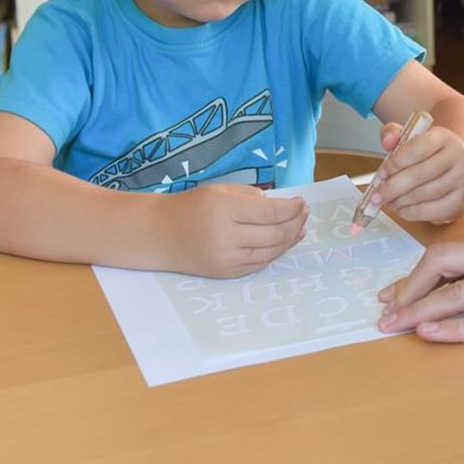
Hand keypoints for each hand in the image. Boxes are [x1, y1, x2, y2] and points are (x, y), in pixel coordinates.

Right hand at [160, 183, 306, 278]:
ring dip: (289, 241)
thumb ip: (250, 196)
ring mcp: (225, 259)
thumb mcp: (219, 189)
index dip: (291, 208)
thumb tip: (280, 207)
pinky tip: (283, 243)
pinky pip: (258, 265)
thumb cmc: (190, 207)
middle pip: (274, 234)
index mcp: (224, 209)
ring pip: (270, 252)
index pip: (270, 212)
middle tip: (304, 213)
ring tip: (300, 228)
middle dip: (295, 223)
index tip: (302, 202)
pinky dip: (274, 254)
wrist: (159, 234)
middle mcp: (225, 236)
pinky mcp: (225, 273)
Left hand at [374, 118, 463, 224]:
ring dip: (400, 201)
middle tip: (377, 195)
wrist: (459, 172)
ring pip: (424, 194)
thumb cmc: (431, 156)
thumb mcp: (413, 139)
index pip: (417, 148)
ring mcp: (462, 180)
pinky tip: (402, 208)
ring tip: (388, 201)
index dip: (395, 163)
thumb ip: (394, 135)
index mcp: (443, 137)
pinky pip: (430, 211)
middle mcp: (458, 156)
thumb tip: (388, 141)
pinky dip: (411, 212)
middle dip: (393, 187)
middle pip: (419, 174)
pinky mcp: (461, 201)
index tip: (381, 173)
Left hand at [375, 214, 463, 341]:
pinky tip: (432, 334)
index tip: (396, 291)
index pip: (451, 251)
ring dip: (418, 310)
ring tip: (391, 328)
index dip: (417, 273)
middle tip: (383, 310)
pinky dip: (455, 328)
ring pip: (456, 292)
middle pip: (440, 263)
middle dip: (406, 289)